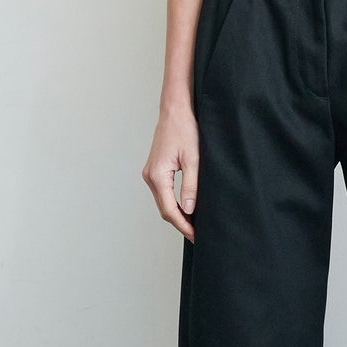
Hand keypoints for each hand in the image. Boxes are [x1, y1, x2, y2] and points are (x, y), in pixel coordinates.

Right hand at [142, 105, 199, 241]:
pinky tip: (186, 208)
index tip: (195, 236)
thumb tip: (190, 210)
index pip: (170, 210)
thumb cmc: (185, 130)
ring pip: (163, 202)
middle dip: (180, 223)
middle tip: (197, 234)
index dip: (183, 225)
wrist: (175, 111)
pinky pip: (163, 193)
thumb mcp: (193, 159)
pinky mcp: (154, 170)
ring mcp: (150, 173)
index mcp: (157, 176)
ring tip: (193, 224)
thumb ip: (190, 186)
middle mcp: (150, 176)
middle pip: (164, 209)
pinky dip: (173, 203)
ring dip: (177, 214)